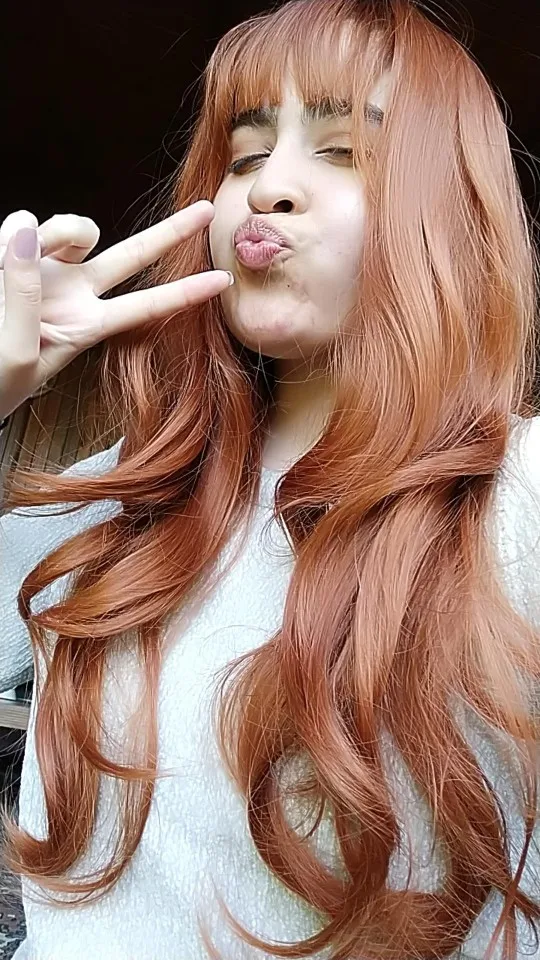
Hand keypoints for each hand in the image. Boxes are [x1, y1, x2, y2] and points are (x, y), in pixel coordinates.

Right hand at [0, 201, 231, 420]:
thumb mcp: (18, 351)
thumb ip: (24, 290)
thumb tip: (27, 228)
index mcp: (86, 327)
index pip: (145, 306)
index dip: (185, 293)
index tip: (224, 280)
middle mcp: (72, 293)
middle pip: (131, 256)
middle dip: (170, 233)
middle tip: (208, 209)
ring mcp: (42, 271)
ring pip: (71, 229)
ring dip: (59, 232)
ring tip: (11, 258)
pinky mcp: (10, 255)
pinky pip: (18, 229)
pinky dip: (10, 238)